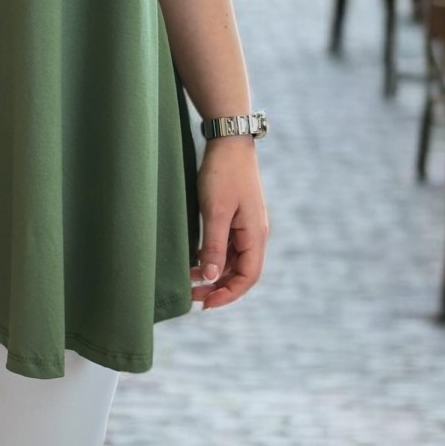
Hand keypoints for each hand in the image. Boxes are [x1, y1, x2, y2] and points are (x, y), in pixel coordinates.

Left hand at [190, 135, 268, 309]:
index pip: (248, 276)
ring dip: (214, 274)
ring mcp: (245, 226)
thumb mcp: (215, 211)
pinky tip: (195, 261)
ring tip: (189, 281)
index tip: (206, 304)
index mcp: (255, 235)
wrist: (228, 142)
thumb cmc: (223, 174)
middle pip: (240, 272)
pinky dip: (212, 258)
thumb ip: (214, 245)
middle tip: (192, 296)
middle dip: (218, 288)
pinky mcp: (235, 218)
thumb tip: (213, 278)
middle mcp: (254, 234)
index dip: (228, 294)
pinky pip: (227, 247)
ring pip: (232, 261)